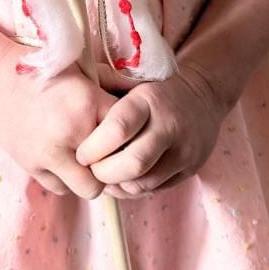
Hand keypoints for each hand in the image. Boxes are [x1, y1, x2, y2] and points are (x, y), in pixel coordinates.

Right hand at [0, 40, 118, 199]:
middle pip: (114, 168)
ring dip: (90, 177)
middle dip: (114, 166)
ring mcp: (52, 152)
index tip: (129, 139)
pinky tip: (61, 160)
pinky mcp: (33, 166)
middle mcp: (74, 131)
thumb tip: (136, 119)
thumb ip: (105, 98)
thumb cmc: (41, 72)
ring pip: (90, 187)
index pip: (129, 135)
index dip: (131, 140)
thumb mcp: (81, 75)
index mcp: (90, 103)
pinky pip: (61, 187)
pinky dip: (65, 179)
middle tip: (110, 158)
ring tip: (85, 161)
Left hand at [75, 59, 229, 198]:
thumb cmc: (152, 90)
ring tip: (101, 176)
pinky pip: (153, 189)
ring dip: (115, 186)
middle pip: (132, 163)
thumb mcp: (129, 80)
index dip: (93, 146)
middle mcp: (169, 126)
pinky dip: (131, 189)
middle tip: (89, 170)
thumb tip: (66, 92)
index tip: (81, 152)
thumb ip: (101, 86)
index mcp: (149, 100)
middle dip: (103, 173)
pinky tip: (120, 179)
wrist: (202, 97)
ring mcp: (183, 150)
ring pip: (142, 182)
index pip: (119, 128)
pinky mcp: (189, 170)